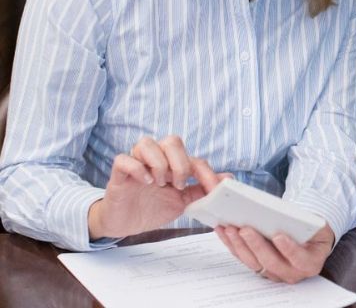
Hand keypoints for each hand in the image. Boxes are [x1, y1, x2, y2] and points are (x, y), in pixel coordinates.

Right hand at [88, 135, 222, 238]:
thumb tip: (227, 178)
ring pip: (147, 143)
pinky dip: (137, 168)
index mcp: (172, 164)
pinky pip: (124, 159)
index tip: (214, 189)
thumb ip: (202, 189)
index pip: (193, 158)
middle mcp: (155, 158)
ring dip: (159, 163)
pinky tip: (145, 182)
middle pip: (172, 141)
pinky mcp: (118, 174)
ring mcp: (136, 164)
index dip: (206, 173)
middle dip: (180, 163)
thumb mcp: (182, 202)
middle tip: (179, 185)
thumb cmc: (152, 208)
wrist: (126, 225)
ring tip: (159, 184)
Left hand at [216, 222, 335, 283]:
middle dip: (256, 245)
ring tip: (231, 228)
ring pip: (254, 263)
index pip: (300, 259)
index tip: (278, 236)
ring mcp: (274, 272)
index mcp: (310, 262)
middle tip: (245, 229)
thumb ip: (305, 223)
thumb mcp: (316, 224)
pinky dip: (233, 244)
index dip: (289, 249)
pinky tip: (224, 230)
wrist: (310, 237)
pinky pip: (244, 258)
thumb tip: (282, 214)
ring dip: (240, 245)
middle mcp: (292, 272)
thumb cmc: (313, 228)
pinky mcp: (259, 267)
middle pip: (272, 262)